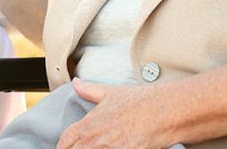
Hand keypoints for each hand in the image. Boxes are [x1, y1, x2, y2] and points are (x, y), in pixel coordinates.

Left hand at [57, 78, 173, 148]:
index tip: (64, 147)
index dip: (63, 145)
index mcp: (89, 124)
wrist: (163, 112)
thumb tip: (76, 83)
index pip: (66, 140)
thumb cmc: (139, 101)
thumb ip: (89, 90)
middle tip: (81, 147)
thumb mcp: (111, 92)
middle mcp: (95, 140)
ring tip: (99, 146)